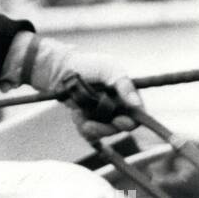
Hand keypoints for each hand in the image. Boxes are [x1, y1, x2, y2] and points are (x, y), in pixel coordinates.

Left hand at [6, 33, 140, 141]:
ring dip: (92, 127)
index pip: (137, 115)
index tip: (118, 121)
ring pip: (103, 131)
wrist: (61, 70)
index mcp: (127, 95)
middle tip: (91, 125)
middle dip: (106, 128)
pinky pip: (89, 132)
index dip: (130, 122)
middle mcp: (118, 107)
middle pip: (119, 127)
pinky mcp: (89, 120)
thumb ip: (124, 85)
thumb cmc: (88, 65)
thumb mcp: (109, 69)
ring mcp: (103, 115)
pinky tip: (75, 115)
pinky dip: (82, 126)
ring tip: (78, 114)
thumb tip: (136, 105)